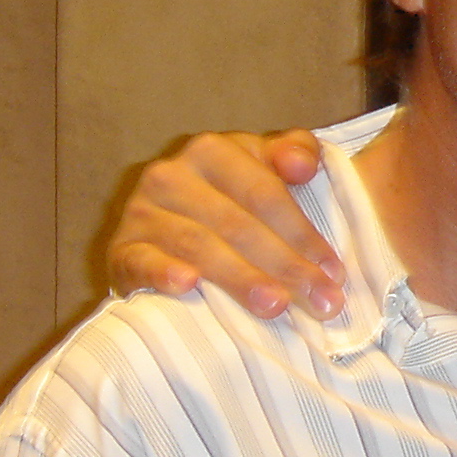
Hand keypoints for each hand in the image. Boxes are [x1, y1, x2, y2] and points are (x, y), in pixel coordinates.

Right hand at [106, 129, 343, 319]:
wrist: (160, 235)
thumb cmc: (226, 202)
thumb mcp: (261, 168)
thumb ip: (292, 153)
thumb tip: (302, 165)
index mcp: (211, 150)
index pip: (265, 194)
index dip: (302, 232)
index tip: (334, 271)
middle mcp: (171, 175)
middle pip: (238, 224)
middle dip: (285, 265)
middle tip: (320, 300)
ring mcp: (142, 213)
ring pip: (200, 246)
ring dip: (241, 279)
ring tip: (276, 305)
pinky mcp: (122, 249)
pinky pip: (142, 261)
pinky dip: (164, 272)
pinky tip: (189, 286)